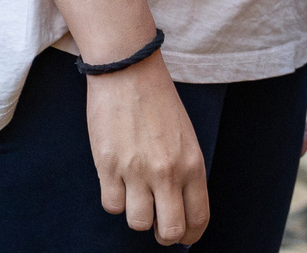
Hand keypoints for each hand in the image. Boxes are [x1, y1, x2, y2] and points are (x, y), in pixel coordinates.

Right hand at [86, 56, 208, 245]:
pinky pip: (111, 205)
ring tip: (133, 194)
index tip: (181, 235)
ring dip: (136, 214)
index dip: (189, 235)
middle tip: (156, 223)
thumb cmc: (158, 101)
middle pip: (170, 231)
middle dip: (163, 234)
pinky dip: (114, 199)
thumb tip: (178, 206)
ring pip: (138, 222)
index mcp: (192, 165)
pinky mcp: (108, 165)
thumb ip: (185, 173)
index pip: (198, 219)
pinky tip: (116, 181)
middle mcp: (167, 172)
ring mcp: (136, 170)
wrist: (128, 70)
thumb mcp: (186, 138)